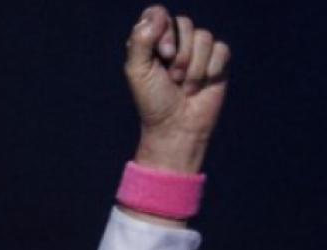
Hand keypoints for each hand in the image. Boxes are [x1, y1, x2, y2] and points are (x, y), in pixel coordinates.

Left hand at [125, 6, 230, 173]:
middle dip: (179, 54)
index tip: (162, 54)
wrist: (176, 126)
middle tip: (172, 77)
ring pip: (204, 37)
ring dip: (193, 67)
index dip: (163, 30)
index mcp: (151, 41)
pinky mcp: (217, 60)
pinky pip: (221, 49)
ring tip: (184, 86)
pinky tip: (202, 85)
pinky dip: (210, 70)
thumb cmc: (153, 101)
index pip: (158, 14)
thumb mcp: (138, 71)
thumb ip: (140, 41)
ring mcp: (197, 50)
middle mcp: (175, 41)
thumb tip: (157, 16)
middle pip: (184, 23)